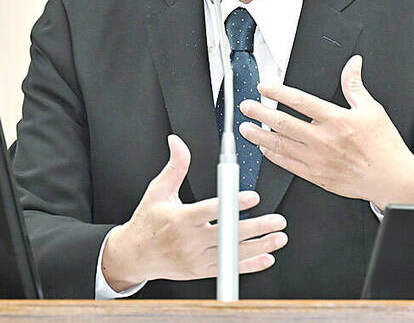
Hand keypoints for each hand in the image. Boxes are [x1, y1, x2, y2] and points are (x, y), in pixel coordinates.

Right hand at [101, 134, 287, 290]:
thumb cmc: (148, 220)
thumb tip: (177, 141)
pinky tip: (266, 257)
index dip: (232, 204)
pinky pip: (229, 270)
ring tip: (278, 237)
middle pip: (227, 235)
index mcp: (179, 219)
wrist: (134, 255)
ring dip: (259, 247)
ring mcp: (196, 259)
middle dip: (256, 228)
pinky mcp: (201, 272)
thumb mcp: (158, 190)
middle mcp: (189, 241)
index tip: (252, 198)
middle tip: (277, 220)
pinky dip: (249, 265)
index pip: (210, 211)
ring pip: (232, 255)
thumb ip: (175, 165)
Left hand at [239, 55, 413, 210]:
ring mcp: (318, 160)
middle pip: (283, 123)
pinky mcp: (316, 176)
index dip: (278, 92)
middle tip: (246, 106)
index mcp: (336, 120)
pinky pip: (288, 165)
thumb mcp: (372, 109)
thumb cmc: (383, 146)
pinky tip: (265, 149)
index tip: (265, 87)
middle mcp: (324, 140)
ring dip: (260, 136)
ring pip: (281, 146)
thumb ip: (355, 85)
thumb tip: (353, 64)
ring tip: (246, 128)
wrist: (390, 178)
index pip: (300, 102)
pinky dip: (273, 156)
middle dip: (260, 113)